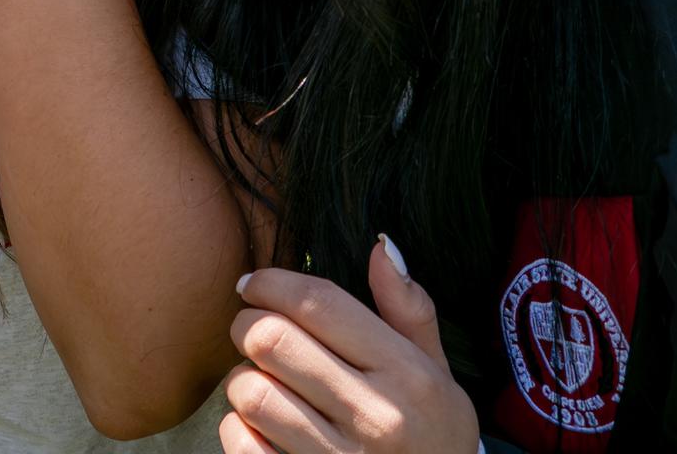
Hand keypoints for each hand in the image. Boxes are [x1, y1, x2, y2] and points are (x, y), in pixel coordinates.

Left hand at [218, 238, 479, 452]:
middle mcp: (377, 417)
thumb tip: (380, 244)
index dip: (271, 282)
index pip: (318, 304)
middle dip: (247, 324)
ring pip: (250, 391)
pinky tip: (259, 426)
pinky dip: (237, 428)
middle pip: (270, 339)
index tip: (253, 284)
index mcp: (408, 376)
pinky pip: (241, 443)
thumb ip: (409, 310)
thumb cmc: (434, 438)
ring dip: (243, 379)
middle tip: (252, 330)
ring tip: (262, 381)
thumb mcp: (439, 375)